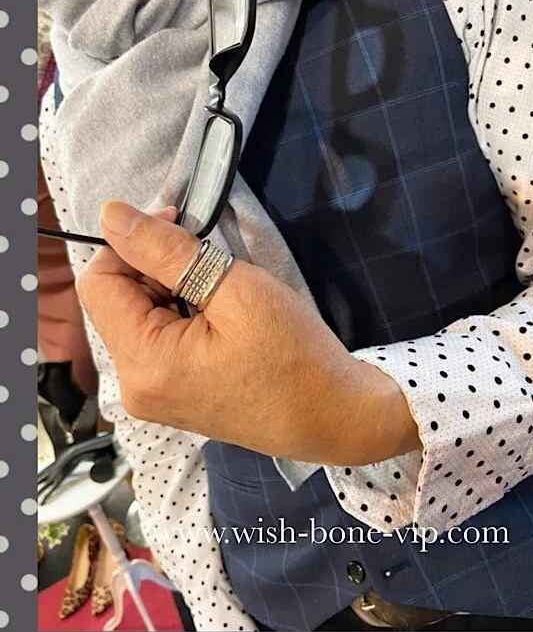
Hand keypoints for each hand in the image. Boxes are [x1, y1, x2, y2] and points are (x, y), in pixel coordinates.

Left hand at [76, 201, 419, 465]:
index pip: (98, 283)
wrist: (336, 416)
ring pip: (137, 320)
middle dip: (156, 270)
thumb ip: (165, 250)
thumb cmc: (295, 354)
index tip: (180, 226)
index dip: (131, 243)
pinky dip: (180, 317)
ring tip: (222, 297)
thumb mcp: (235, 289)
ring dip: (171, 292)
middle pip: (116, 303)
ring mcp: (152, 398)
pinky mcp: (172, 398)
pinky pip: (156, 343)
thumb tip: (111, 214)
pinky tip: (219, 321)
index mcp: (144, 363)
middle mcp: (135, 387)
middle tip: (212, 263)